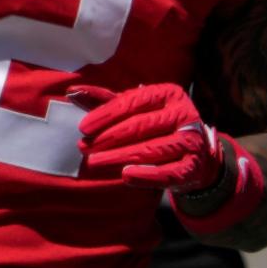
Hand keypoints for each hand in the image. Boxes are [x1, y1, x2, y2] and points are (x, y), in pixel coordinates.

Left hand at [73, 83, 225, 192]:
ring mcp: (191, 140)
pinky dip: (146, 175)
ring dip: (119, 157)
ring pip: (151, 149)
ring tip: (95, 162)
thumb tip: (72, 91)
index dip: (105, 115)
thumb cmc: (155, 126)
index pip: (132, 102)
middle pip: (140, 126)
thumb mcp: (132, 109)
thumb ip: (103, 100)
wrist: (193, 153)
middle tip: (84, 148)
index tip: (83, 128)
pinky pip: (168, 173)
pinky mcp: (194, 166)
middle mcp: (183, 114)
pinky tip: (125, 176)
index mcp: (168, 93)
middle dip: (108, 138)